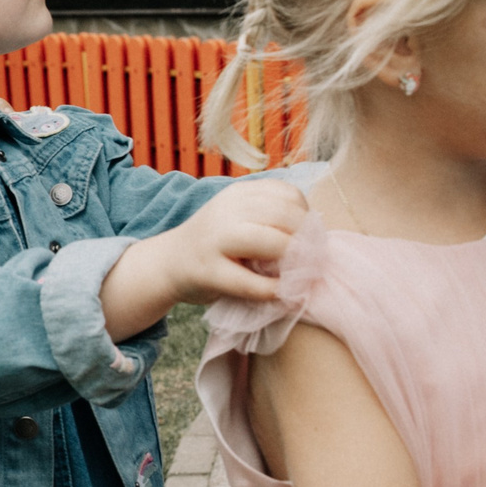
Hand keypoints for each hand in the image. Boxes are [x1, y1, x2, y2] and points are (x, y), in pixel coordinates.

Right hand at [127, 179, 310, 307]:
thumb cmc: (215, 244)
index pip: (288, 194)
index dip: (306, 216)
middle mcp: (226, 210)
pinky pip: (251, 283)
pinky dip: (273, 290)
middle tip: (314, 260)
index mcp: (238, 193)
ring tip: (301, 276)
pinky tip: (281, 293)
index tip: (308, 236)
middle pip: (285, 216)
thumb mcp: (239, 218)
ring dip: (295, 262)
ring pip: (270, 243)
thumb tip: (317, 235)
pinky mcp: (208, 272)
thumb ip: (270, 218)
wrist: (168, 264)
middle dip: (308, 240)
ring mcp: (215, 240)